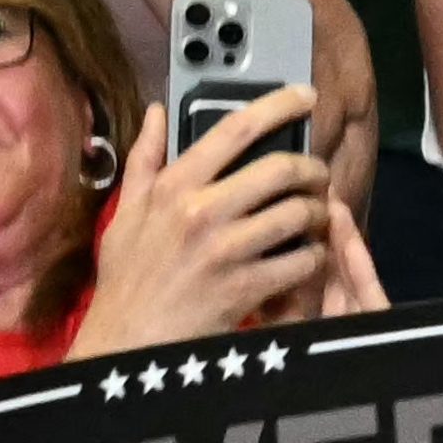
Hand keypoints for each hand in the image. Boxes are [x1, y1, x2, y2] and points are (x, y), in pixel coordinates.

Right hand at [80, 87, 362, 355]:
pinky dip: (313, 256)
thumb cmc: (127, 280)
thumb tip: (158, 111)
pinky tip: (307, 257)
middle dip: (312, 168)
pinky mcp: (244, 287)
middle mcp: (201, 212)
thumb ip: (144, 160)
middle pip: (282, 169)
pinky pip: (301, 259)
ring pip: (299, 213)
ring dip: (318, 213)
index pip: (235, 129)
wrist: (123, 346)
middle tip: (317, 174)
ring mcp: (225, 251)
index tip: (306, 95)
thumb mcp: (126, 216)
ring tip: (316, 217)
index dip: (279, 104)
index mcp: (174, 189)